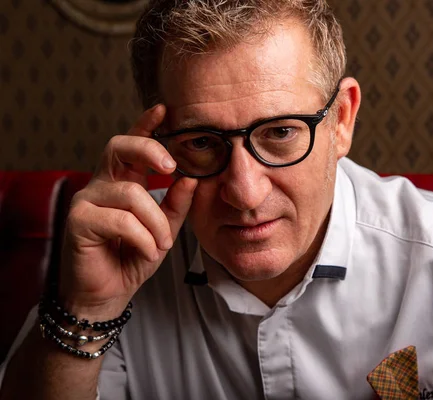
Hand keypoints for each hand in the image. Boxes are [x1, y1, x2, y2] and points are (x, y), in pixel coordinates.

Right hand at [59, 104, 196, 317]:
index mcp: (123, 182)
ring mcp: (86, 200)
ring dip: (156, 222)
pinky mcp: (78, 221)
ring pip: (130, 193)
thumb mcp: (164, 230)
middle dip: (148, 149)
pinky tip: (146, 253)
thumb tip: (190, 179)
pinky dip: (142, 238)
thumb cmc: (133, 258)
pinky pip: (120, 220)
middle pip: (118, 146)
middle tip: (171, 166)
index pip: (132, 146)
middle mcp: (101, 184)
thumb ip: (176, 204)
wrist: (108, 294)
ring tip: (161, 245)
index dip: (145, 125)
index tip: (164, 109)